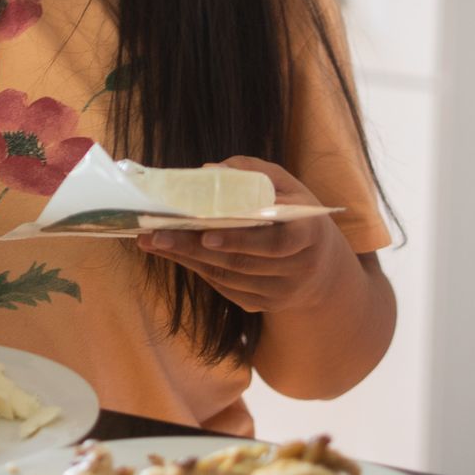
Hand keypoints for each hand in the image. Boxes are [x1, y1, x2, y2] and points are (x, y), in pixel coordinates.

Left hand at [136, 156, 358, 315]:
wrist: (320, 265)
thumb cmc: (295, 214)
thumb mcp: (286, 186)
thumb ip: (253, 173)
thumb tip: (209, 170)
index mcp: (308, 233)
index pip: (275, 242)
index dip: (241, 239)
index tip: (206, 235)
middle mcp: (298, 268)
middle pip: (241, 262)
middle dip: (193, 247)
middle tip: (156, 234)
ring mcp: (281, 292)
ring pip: (227, 277)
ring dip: (186, 259)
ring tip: (154, 241)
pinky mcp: (264, 305)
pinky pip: (226, 288)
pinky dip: (198, 269)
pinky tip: (174, 253)